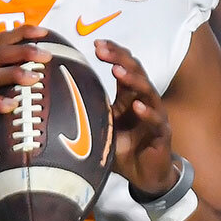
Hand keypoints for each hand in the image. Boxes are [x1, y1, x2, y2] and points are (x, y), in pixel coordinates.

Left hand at [96, 39, 176, 194]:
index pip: (125, 67)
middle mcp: (144, 101)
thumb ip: (90, 112)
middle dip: (119, 58)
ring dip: (132, 79)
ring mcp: (155, 116)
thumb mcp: (102, 128)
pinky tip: (138, 107)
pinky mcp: (162, 134)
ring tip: (117, 70)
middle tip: (102, 50)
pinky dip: (147, 113)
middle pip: (135, 72)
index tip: (96, 44)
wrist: (146, 176)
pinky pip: (156, 121)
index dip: (113, 54)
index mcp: (129, 97)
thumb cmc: (124, 150)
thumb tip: (58, 100)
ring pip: (147, 92)